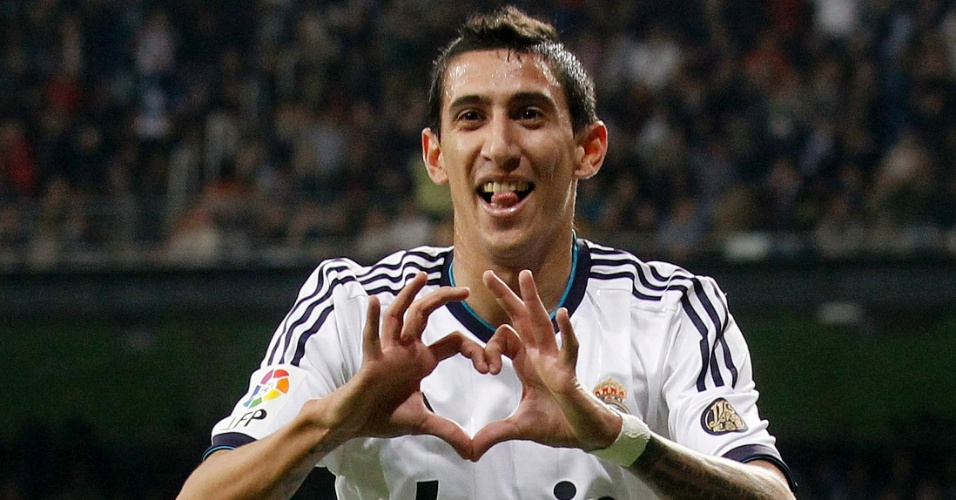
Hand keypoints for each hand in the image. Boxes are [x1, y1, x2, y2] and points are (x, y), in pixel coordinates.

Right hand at [309, 272, 488, 458]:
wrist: (353, 423)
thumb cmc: (383, 415)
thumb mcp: (423, 423)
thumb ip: (449, 433)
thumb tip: (473, 453)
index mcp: (422, 360)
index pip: (454, 342)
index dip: (475, 350)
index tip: (490, 368)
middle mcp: (406, 349)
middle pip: (427, 315)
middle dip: (445, 299)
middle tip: (467, 290)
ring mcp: (388, 352)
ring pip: (400, 316)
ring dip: (409, 295)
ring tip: (422, 277)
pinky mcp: (371, 361)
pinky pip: (372, 338)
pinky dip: (373, 320)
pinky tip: (376, 301)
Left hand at [471, 270, 621, 459]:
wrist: (584, 436)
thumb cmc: (556, 424)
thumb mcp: (518, 428)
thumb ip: (494, 433)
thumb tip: (470, 450)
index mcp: (526, 362)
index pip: (503, 339)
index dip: (489, 349)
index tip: (486, 369)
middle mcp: (539, 355)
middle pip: (520, 318)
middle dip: (505, 296)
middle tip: (487, 274)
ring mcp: (555, 360)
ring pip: (542, 322)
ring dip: (533, 299)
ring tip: (525, 275)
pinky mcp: (570, 372)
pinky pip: (569, 348)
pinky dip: (567, 332)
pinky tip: (563, 314)